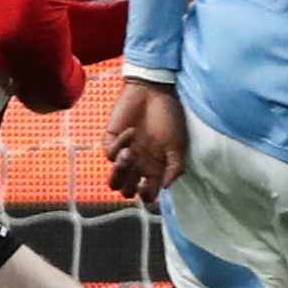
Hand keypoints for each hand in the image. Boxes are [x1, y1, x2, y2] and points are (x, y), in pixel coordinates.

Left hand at [104, 78, 186, 203]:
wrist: (154, 91)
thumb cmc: (169, 117)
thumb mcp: (178, 145)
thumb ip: (175, 168)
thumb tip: (166, 187)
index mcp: (155, 169)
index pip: (147, 194)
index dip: (146, 196)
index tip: (148, 186)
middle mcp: (139, 166)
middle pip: (126, 191)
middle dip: (129, 186)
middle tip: (138, 168)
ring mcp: (124, 154)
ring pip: (113, 180)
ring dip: (120, 173)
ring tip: (131, 155)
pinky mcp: (112, 141)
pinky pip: (109, 154)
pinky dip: (120, 145)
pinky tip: (131, 131)